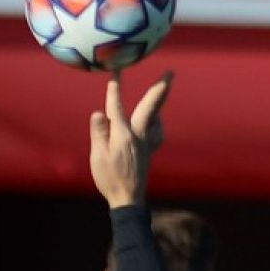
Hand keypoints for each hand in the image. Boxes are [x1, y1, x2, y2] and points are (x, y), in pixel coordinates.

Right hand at [88, 70, 172, 208]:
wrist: (128, 199)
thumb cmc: (109, 178)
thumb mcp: (97, 156)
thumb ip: (99, 132)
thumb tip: (99, 113)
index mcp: (124, 134)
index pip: (116, 106)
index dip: (115, 88)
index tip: (116, 71)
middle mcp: (139, 135)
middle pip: (152, 106)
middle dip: (161, 87)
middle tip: (172, 72)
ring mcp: (147, 143)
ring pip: (158, 117)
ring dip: (160, 102)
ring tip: (162, 90)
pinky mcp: (149, 151)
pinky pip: (157, 131)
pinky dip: (157, 121)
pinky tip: (155, 121)